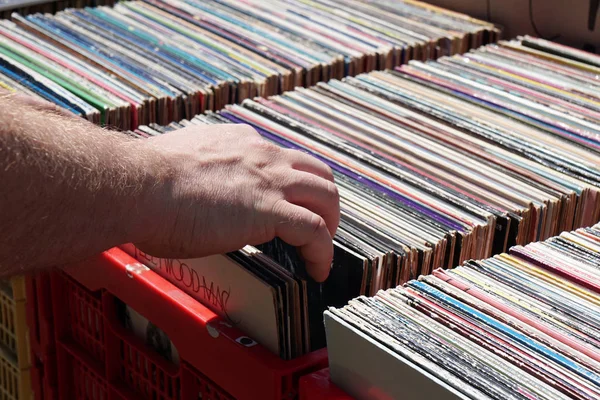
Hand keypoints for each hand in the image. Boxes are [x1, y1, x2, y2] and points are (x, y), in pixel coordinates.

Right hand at [135, 124, 339, 281]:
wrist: (138, 186)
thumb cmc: (146, 181)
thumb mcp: (183, 162)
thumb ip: (203, 169)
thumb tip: (197, 188)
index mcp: (241, 142)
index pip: (284, 158)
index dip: (294, 183)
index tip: (289, 204)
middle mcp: (262, 155)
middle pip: (317, 172)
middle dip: (324, 200)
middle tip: (318, 225)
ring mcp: (270, 181)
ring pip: (326, 196)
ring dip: (331, 225)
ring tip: (322, 249)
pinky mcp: (270, 210)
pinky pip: (315, 231)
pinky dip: (323, 252)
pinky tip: (318, 269)